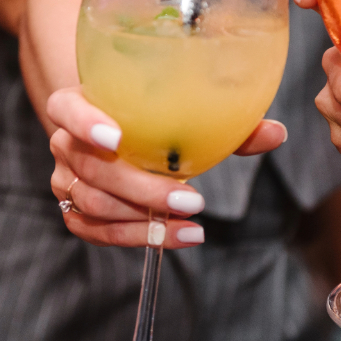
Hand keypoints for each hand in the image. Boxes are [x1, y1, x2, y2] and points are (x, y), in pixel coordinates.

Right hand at [45, 87, 286, 247]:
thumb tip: (275, 133)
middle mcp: (65, 142)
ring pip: (93, 204)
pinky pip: (96, 231)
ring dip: (143, 219)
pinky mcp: (73, 211)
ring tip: (190, 224)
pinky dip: (136, 237)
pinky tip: (175, 236)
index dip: (85, 122)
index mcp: (78, 103)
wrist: (115, 131)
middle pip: (92, 169)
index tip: (117, 137)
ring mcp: (65, 179)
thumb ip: (224, 123)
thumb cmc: (149, 116)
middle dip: (142, 188)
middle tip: (193, 198)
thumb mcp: (178, 111)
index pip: (65, 109)